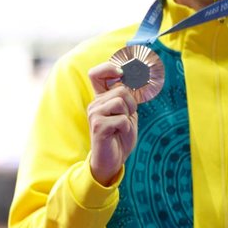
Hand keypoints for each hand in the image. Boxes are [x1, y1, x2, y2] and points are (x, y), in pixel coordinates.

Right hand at [87, 61, 138, 185]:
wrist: (112, 160)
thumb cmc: (120, 136)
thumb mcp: (127, 113)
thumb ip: (127, 97)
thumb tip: (132, 78)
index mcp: (101, 99)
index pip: (96, 73)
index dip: (109, 67)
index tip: (122, 73)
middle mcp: (94, 104)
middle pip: (120, 89)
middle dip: (131, 103)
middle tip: (127, 117)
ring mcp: (94, 114)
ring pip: (121, 101)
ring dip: (128, 115)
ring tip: (121, 126)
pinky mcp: (98, 126)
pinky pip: (122, 119)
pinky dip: (126, 127)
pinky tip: (118, 134)